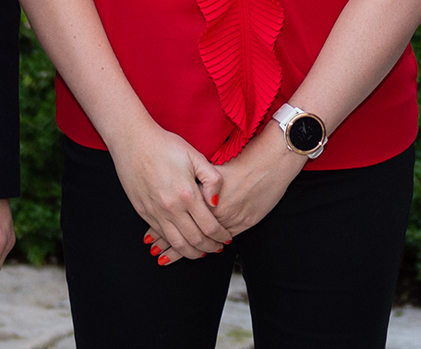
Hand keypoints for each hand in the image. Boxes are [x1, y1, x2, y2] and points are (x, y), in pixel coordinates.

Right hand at [112, 123, 230, 262]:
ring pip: (177, 243)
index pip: (209, 226)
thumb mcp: (195, 156)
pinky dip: (173, 244)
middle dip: (210, 247)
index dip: (221, 236)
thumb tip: (216, 202)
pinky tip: (180, 243)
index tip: (227, 238)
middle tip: (218, 248)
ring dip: (192, 252)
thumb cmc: (164, 145)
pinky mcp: (143, 212)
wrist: (133, 141)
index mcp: (187, 194)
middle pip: (195, 240)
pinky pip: (161, 235)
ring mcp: (155, 212)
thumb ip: (212, 180)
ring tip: (202, 251)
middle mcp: (171, 208)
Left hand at [150, 125, 301, 256]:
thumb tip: (179, 190)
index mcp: (202, 196)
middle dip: (169, 245)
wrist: (270, 163)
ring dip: (184, 250)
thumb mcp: (213, 168)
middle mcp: (214, 211)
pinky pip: (221, 238)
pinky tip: (200, 251)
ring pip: (202, 240)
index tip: (150, 237)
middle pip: (186, 232)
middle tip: (155, 252)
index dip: (161, 229)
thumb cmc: (242, 161)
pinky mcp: (244, 223)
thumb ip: (196, 182)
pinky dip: (209, 245)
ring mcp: (230, 219)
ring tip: (166, 258)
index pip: (177, 217)